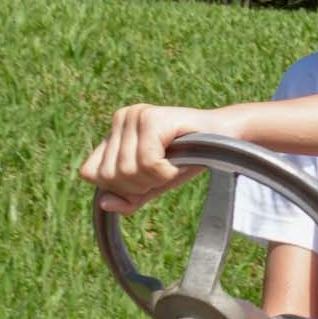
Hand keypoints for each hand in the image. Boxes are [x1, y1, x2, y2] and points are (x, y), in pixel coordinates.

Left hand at [80, 103, 247, 212]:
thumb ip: (128, 197)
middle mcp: (121, 118)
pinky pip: (147, 163)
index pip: (91, 173)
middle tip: (163, 173)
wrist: (226, 141)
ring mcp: (135, 115)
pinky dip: (166, 172)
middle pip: (108, 175)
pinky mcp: (152, 119)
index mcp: (114, 131)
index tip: (145, 180)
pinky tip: (178, 162)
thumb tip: (104, 203)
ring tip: (172, 166)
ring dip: (155, 179)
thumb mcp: (152, 184)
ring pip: (127, 170)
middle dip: (138, 185)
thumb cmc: (187, 160)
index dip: (117, 187)